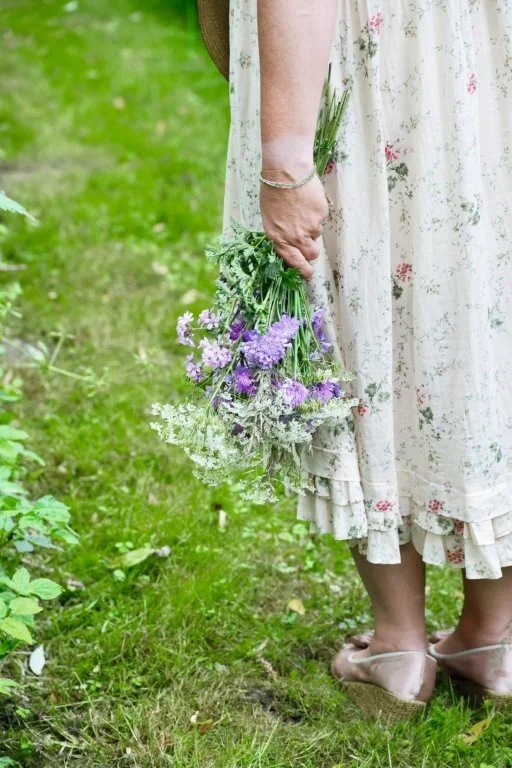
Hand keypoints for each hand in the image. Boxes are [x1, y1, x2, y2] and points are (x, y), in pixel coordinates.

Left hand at [259, 162, 328, 278]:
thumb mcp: (270, 218)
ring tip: (301, 209)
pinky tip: (307, 200)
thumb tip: (293, 244)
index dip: (304, 270)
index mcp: (279, 239)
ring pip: (317, 234)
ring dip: (312, 226)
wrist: (286, 171)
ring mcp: (310, 226)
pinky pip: (322, 218)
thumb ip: (282, 235)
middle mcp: (295, 236)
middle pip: (312, 254)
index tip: (308, 273)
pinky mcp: (321, 214)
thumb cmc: (273, 192)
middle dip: (311, 250)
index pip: (295, 262)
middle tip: (308, 240)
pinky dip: (316, 212)